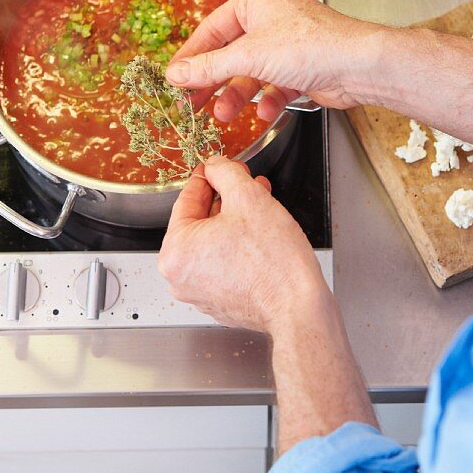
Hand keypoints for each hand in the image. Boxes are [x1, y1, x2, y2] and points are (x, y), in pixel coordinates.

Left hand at [158, 155, 329, 332]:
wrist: (297, 306)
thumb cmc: (273, 262)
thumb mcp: (248, 197)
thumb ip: (225, 172)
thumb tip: (216, 166)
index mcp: (175, 251)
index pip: (186, 200)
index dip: (208, 177)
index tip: (218, 167)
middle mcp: (179, 277)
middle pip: (200, 223)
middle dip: (226, 199)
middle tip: (247, 184)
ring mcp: (198, 293)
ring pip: (213, 243)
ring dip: (234, 222)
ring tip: (260, 206)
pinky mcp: (219, 302)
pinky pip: (222, 264)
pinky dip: (237, 247)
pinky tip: (259, 235)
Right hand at [165, 0, 381, 121]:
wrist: (358, 66)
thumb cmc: (311, 46)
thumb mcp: (249, 56)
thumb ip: (210, 67)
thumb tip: (177, 73)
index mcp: (257, 0)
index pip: (212, 28)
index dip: (192, 56)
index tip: (173, 78)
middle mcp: (272, 18)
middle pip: (230, 53)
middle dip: (212, 81)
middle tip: (191, 104)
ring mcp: (287, 44)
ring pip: (251, 73)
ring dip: (237, 96)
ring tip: (222, 115)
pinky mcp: (302, 67)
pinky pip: (274, 85)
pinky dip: (267, 99)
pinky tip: (264, 111)